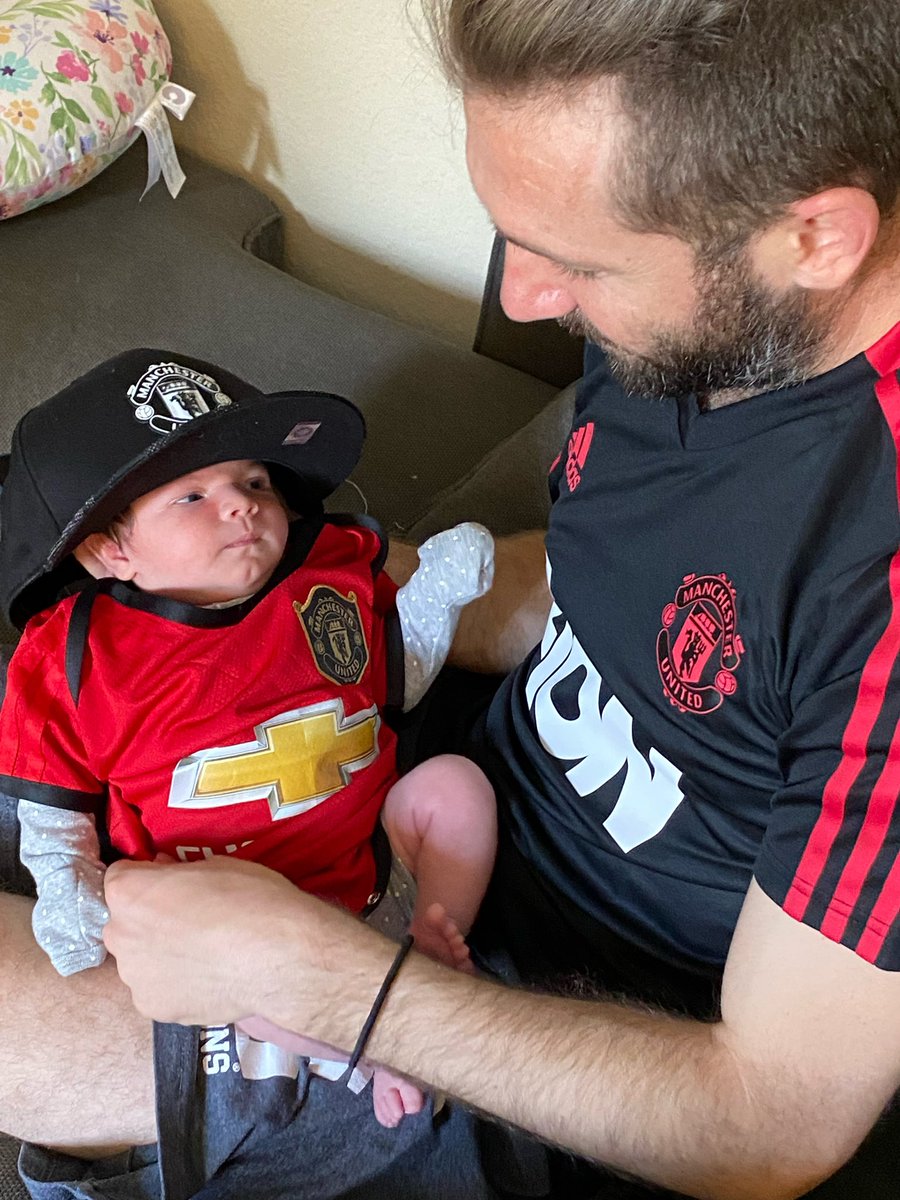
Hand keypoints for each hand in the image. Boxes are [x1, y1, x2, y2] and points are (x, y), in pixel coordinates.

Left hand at [102, 856, 395, 1045]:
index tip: (169, 882)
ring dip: (159, 953)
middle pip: (124, 921)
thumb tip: (166, 875)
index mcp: (129, 893)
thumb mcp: (215, 865)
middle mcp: (120, 935)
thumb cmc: (252, 901)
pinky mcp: (153, 1008)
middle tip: (188, 918)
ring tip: (202, 953)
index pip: (120, 877)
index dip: (147, 877)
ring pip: (140, 958)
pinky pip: (157, 988)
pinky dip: (174, 983)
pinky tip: (206, 976)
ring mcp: (135, 977)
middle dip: (148, 917)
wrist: (279, 958)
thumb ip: (177, 873)